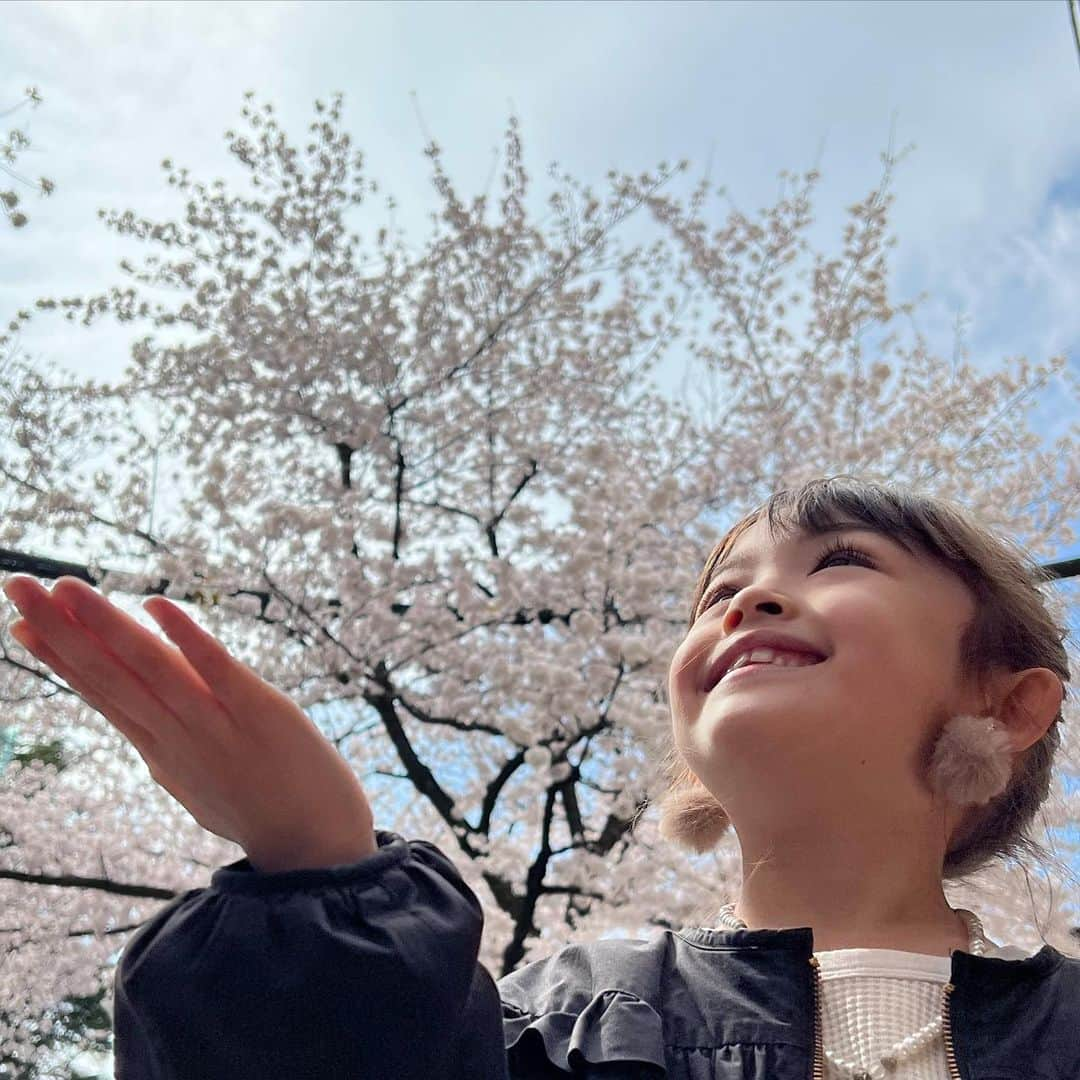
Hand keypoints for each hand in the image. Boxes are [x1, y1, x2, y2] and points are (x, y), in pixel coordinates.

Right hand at [3, 574, 377, 872]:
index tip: (17, 624)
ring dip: (107, 625)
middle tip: (17, 586)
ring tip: (66, 588)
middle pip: (110, 675)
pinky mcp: (262, 712)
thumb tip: (136, 718)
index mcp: (159, 747)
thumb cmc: (257, 806)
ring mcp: (216, 724)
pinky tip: (155, 604)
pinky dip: (185, 637)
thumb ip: (165, 741)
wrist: (315, 849)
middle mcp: (176, 735)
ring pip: (151, 669)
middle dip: (60, 630)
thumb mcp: (194, 777)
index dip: (59, 658)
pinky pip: (217, 670)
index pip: (101, 693)